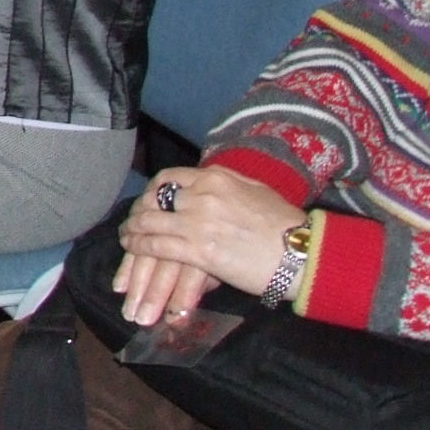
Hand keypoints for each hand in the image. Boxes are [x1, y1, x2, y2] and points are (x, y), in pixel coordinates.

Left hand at [115, 166, 303, 321]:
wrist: (302, 253)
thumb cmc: (284, 224)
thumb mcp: (254, 190)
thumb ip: (226, 185)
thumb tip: (205, 184)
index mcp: (216, 177)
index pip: (169, 178)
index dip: (152, 191)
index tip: (147, 200)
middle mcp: (203, 194)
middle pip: (154, 199)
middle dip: (139, 211)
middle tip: (132, 221)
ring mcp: (199, 222)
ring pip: (150, 221)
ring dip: (133, 230)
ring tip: (127, 237)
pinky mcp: (199, 250)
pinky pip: (157, 245)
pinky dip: (140, 247)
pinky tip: (133, 249)